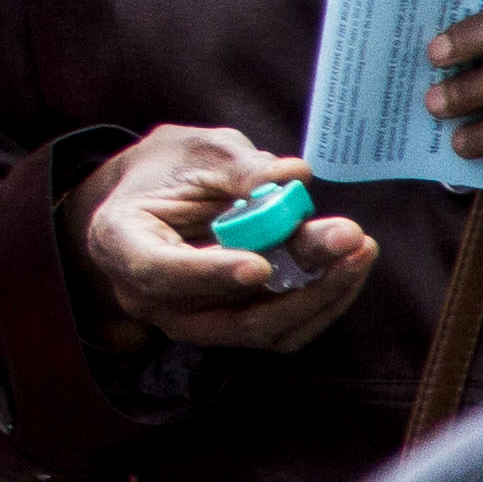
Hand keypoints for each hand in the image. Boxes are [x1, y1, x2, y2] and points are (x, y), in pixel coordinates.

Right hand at [70, 123, 380, 355]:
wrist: (152, 201)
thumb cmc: (165, 170)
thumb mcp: (192, 150)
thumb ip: (236, 166)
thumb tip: (293, 176)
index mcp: (121, 243)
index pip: (159, 271)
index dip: (210, 273)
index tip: (260, 265)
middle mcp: (150, 298)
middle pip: (228, 312)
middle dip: (298, 280)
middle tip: (347, 236)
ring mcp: (189, 322)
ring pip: (262, 329)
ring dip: (321, 293)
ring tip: (360, 248)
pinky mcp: (229, 329)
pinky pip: (280, 331)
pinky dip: (320, 301)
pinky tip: (349, 266)